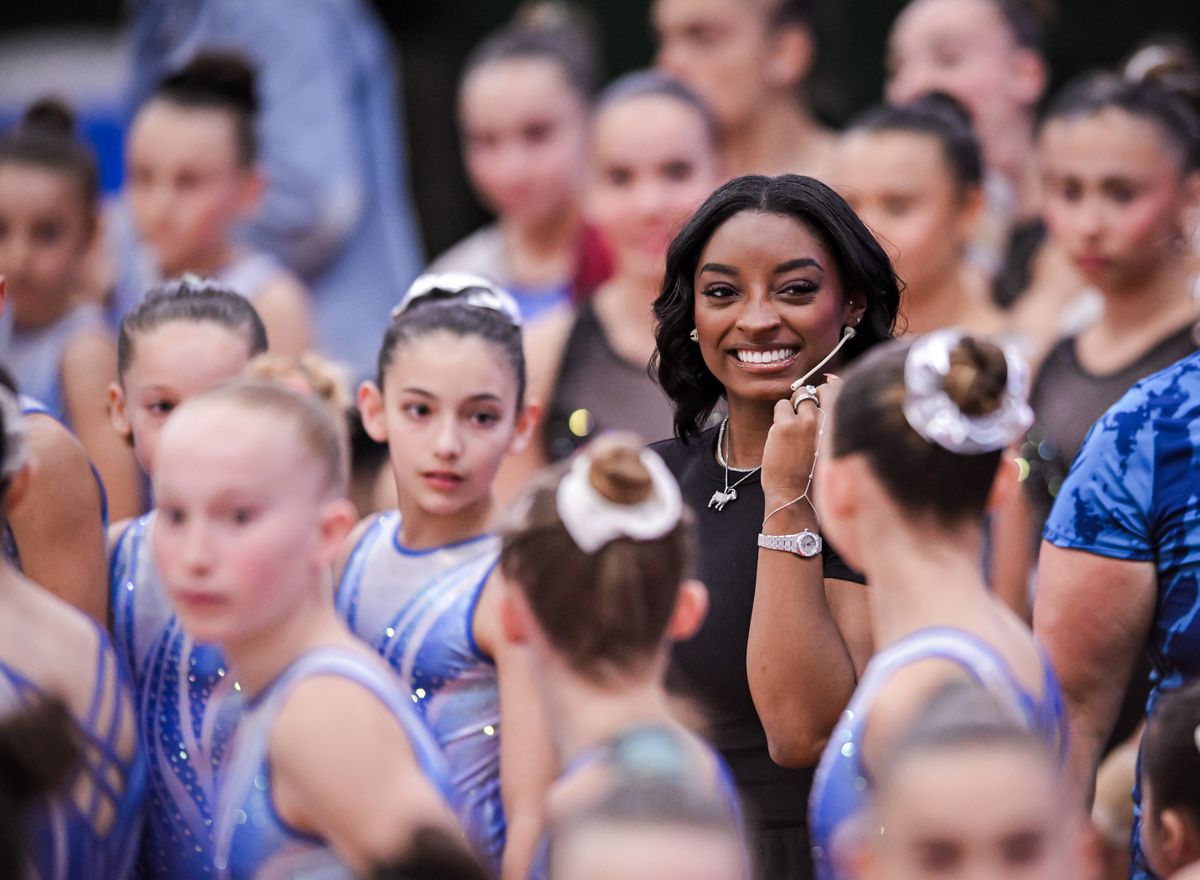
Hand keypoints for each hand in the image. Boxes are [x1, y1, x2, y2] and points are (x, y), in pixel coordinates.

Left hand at [762, 376, 840, 503]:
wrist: (794, 493)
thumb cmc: (812, 471)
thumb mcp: (829, 444)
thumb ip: (829, 421)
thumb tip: (828, 388)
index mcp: (840, 426)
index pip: (840, 390)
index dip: (831, 385)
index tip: (824, 387)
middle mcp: (827, 420)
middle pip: (817, 389)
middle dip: (807, 396)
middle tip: (800, 412)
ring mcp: (806, 421)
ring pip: (798, 395)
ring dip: (791, 407)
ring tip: (790, 429)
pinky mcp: (785, 425)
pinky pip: (781, 405)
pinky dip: (779, 416)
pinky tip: (780, 435)